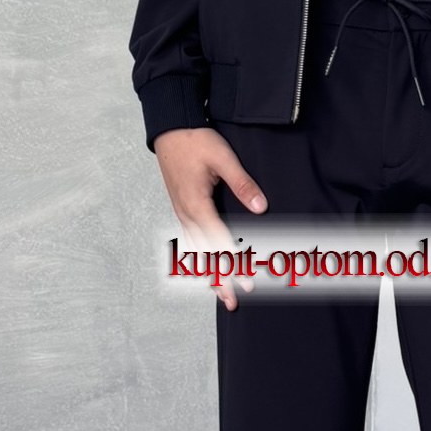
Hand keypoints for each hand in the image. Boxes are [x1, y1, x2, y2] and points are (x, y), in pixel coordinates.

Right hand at [154, 127, 267, 310]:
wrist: (170, 127)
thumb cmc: (195, 141)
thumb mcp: (223, 158)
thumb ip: (242, 183)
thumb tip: (260, 207)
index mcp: (197, 204)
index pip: (218, 241)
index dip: (234, 264)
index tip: (248, 282)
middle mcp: (186, 214)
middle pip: (205, 255)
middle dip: (220, 280)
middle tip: (233, 303)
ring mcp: (181, 213)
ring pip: (195, 252)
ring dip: (208, 274)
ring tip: (220, 296)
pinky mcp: (181, 209)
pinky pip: (190, 241)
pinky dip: (198, 259)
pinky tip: (204, 270)